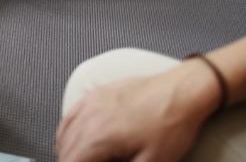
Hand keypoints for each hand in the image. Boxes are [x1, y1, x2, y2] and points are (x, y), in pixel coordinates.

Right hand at [55, 61, 217, 161]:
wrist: (180, 92)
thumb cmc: (170, 126)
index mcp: (98, 138)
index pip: (71, 161)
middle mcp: (88, 118)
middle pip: (65, 149)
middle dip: (71, 160)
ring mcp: (90, 102)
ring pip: (64, 132)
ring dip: (67, 149)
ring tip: (78, 159)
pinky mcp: (97, 93)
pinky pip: (71, 114)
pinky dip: (67, 130)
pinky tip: (72, 136)